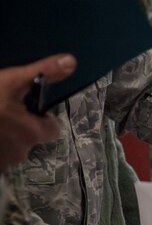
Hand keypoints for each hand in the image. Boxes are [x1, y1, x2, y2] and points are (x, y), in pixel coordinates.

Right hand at [0, 54, 76, 171]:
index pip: (52, 129)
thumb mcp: (12, 81)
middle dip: (20, 126)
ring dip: (3, 136)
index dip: (43, 118)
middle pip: (29, 138)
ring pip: (10, 147)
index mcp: (33, 133)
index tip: (29, 107)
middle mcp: (20, 152)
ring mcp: (1, 162)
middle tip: (2, 109)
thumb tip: (72, 62)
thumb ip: (43, 72)